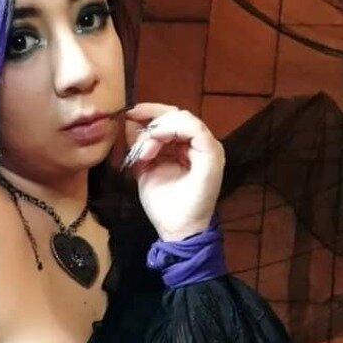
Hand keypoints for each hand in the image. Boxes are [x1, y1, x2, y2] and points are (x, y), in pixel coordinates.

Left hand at [121, 102, 224, 240]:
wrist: (177, 230)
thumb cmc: (164, 205)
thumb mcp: (145, 169)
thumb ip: (140, 146)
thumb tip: (130, 122)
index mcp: (187, 148)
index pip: (172, 119)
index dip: (150, 113)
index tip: (130, 113)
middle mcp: (200, 144)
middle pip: (177, 115)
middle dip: (151, 116)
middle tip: (131, 121)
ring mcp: (208, 148)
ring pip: (183, 118)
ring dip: (157, 129)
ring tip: (143, 151)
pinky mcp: (212, 153)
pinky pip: (193, 128)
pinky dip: (169, 131)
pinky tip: (153, 147)